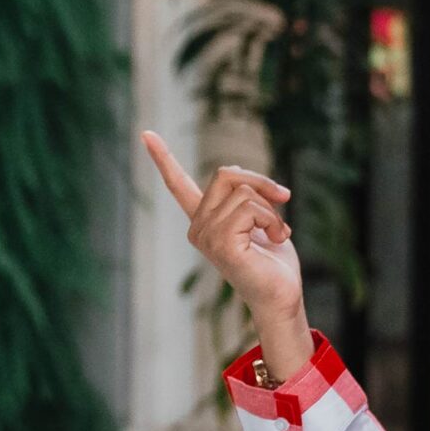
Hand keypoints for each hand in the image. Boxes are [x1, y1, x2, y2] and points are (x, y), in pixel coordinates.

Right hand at [140, 131, 303, 320]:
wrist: (282, 296)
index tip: (146, 134)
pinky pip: (250, 209)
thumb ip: (249, 196)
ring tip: (277, 233)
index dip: (163, 158)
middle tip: (284, 199)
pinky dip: (272, 220)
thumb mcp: (261, 217)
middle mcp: (198, 227)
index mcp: (204, 220)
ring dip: (271, 210)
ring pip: (243, 192)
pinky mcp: (220, 244)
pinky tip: (276, 239)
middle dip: (261, 183)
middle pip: (226, 174)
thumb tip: (255, 184)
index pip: (179, 185)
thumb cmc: (274, 262)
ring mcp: (206, 236)